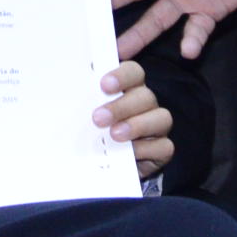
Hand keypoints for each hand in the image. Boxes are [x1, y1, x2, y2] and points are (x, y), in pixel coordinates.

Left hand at [93, 58, 172, 179]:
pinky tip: (130, 152)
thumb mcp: (83, 110)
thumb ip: (83, 93)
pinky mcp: (161, 149)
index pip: (133, 72)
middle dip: (121, 107)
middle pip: (144, 95)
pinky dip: (146, 148)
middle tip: (99, 118)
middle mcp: (144, 103)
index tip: (104, 84)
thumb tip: (72, 79)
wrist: (99, 164)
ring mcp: (156, 126)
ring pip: (161, 117)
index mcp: (128, 87)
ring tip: (115, 135)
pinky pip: (164, 146)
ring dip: (136, 125)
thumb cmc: (92, 130)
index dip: (122, 75)